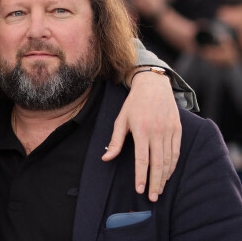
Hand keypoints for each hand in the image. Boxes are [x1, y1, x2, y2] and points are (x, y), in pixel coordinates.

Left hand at [102, 70, 180, 201]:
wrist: (154, 86)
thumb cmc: (133, 104)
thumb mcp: (120, 120)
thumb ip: (115, 141)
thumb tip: (105, 158)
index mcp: (141, 130)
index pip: (142, 159)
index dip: (141, 176)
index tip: (140, 189)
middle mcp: (157, 132)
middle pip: (158, 163)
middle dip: (155, 182)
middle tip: (153, 197)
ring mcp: (169, 130)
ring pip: (169, 159)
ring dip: (165, 177)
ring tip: (160, 190)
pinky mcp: (177, 129)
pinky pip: (177, 151)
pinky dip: (173, 165)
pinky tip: (168, 174)